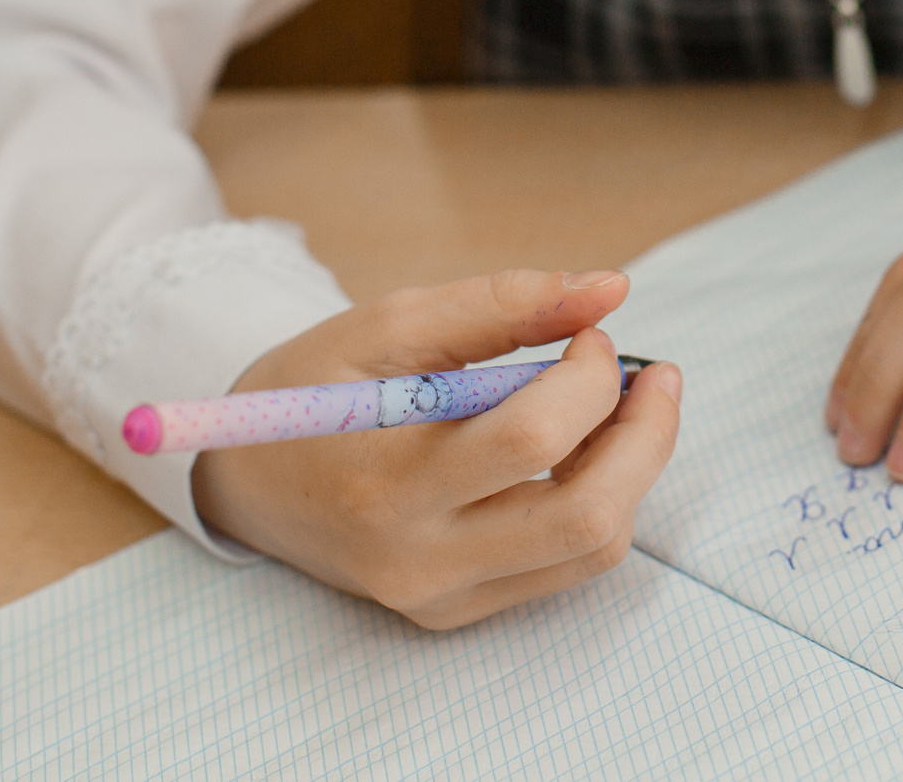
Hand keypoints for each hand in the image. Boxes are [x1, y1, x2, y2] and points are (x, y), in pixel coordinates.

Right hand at [191, 268, 681, 629]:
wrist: (246, 478)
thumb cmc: (317, 387)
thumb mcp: (388, 323)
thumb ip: (501, 303)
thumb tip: (610, 289)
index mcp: (387, 481)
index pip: (531, 439)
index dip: (589, 377)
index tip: (589, 335)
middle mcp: (418, 558)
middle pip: (586, 515)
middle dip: (646, 435)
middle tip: (655, 375)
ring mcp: (441, 597)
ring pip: (592, 549)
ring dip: (634, 469)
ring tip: (626, 406)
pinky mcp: (458, 613)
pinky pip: (566, 567)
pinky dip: (599, 501)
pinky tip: (586, 452)